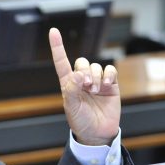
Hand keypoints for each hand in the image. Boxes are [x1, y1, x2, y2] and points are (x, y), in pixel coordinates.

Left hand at [49, 27, 120, 145]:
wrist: (97, 133)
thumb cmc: (80, 120)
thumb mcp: (71, 107)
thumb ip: (72, 90)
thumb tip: (77, 73)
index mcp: (68, 84)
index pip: (61, 62)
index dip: (57, 47)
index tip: (53, 31)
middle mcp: (82, 80)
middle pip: (82, 62)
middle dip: (84, 70)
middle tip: (86, 85)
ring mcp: (96, 81)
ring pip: (96, 66)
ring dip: (96, 76)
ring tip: (95, 90)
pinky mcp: (111, 85)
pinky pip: (110, 70)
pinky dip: (108, 74)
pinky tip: (107, 84)